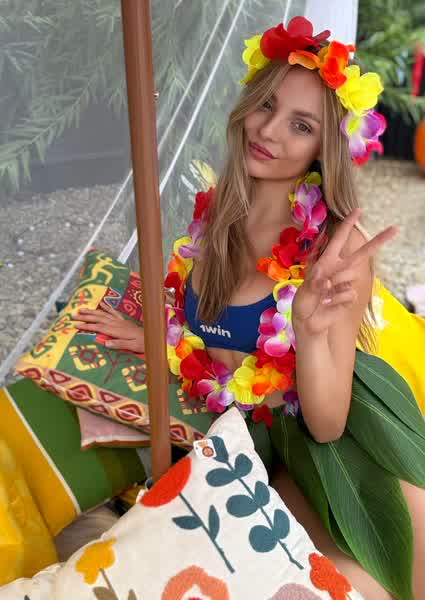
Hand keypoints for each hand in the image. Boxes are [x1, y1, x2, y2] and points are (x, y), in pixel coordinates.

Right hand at [72, 302, 144, 351]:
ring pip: (103, 314)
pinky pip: (113, 312)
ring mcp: (120, 321)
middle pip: (98, 319)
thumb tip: (106, 343)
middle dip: (85, 317)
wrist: (153, 337)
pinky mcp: (124, 321)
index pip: (99, 327)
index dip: (87, 326)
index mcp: (117, 331)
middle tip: (73, 315)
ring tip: (82, 309)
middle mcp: (117, 324)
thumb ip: (120, 344)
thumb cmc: (143, 344)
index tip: (76, 325)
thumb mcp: (132, 347)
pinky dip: (106, 307)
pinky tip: (101, 303)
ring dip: (92, 311)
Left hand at [292, 208, 397, 336]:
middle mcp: (339, 269)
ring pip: (351, 275)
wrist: (309, 321)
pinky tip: (328, 303)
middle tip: (395, 228)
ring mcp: (346, 283)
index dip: (348, 225)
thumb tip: (327, 282)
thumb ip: (315, 284)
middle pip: (363, 253)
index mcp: (327, 261)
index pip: (339, 240)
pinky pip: (349, 293)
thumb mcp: (304, 291)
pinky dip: (336, 298)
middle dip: (379, 240)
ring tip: (323, 293)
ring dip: (335, 283)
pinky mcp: (350, 297)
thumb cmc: (304, 302)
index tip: (358, 210)